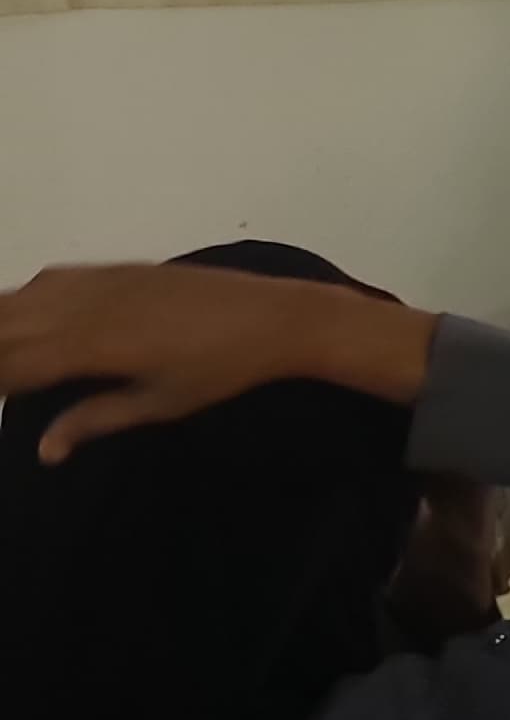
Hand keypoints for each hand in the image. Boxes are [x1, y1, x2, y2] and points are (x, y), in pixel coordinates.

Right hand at [0, 263, 431, 460]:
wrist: (273, 315)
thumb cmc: (221, 369)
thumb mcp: (159, 403)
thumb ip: (95, 420)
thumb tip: (45, 450)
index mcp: (90, 347)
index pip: (11, 363)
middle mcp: (83, 307)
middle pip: (4, 325)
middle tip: (2, 379)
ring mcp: (98, 282)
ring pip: (20, 298)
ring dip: (3, 322)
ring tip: (5, 352)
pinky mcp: (115, 269)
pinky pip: (50, 279)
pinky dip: (25, 298)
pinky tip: (22, 315)